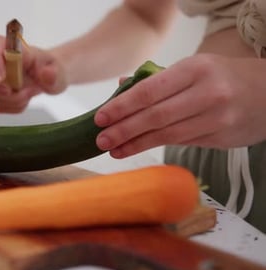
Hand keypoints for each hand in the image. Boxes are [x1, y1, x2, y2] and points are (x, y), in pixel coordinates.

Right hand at [0, 35, 67, 112]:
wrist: (50, 78)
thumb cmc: (52, 69)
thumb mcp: (59, 71)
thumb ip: (54, 74)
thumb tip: (46, 74)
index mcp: (12, 45)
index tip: (1, 79)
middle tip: (7, 91)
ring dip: (10, 99)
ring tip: (28, 93)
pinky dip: (12, 108)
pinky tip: (24, 99)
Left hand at [94, 54, 265, 157]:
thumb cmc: (222, 77)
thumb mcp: (193, 68)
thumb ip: (157, 79)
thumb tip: (120, 87)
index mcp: (195, 69)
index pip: (150, 90)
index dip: (122, 107)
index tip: (100, 118)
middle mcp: (207, 93)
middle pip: (156, 116)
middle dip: (124, 129)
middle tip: (100, 139)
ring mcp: (216, 118)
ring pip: (167, 134)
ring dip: (135, 143)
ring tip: (112, 149)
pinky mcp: (221, 137)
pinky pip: (181, 143)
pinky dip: (154, 147)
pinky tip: (134, 150)